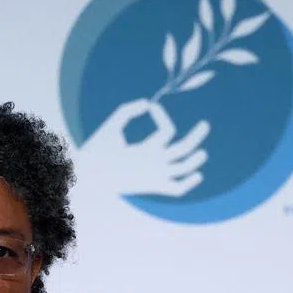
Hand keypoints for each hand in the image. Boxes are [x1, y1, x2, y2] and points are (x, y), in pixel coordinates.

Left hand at [74, 98, 209, 197]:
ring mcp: (155, 174)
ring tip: (202, 151)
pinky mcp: (153, 186)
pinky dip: (188, 184)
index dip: (162, 116)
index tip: (152, 107)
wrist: (87, 172)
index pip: (167, 131)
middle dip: (196, 137)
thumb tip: (148, 103)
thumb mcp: (112, 125)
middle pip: (183, 149)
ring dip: (195, 159)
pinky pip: (176, 189)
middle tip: (205, 124)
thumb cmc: (97, 149)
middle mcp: (154, 161)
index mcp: (147, 148)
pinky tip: (197, 174)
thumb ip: (127, 110)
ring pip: (183, 168)